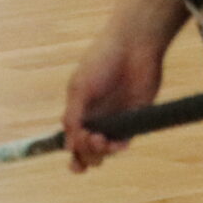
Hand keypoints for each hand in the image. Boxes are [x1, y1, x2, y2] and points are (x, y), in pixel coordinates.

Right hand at [62, 19, 169, 172]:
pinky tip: (118, 144)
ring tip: (103, 140)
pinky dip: (118, 148)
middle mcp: (96, 118)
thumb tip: (68, 146)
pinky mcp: (134, 118)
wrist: (134, 45)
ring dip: (101, 153)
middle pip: (87, 151)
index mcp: (79, 110)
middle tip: (92, 138)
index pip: (72, 141)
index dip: (73, 154)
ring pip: (104, 150)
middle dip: (86, 154)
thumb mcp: (80, 88)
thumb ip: (73, 117)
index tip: (76, 156)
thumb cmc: (102, 60)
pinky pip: (124, 141)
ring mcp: (115, 119)